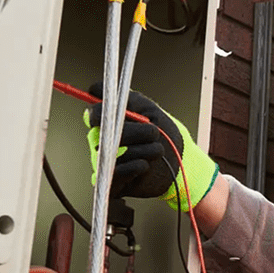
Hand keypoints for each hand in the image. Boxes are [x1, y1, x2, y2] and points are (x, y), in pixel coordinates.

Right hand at [84, 85, 217, 210]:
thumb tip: (95, 89)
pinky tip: (146, 165)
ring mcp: (106, 163)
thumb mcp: (148, 109)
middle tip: (154, 132)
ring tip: (157, 150)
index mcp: (108, 123)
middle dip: (135, 131)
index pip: (93, 115)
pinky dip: (136, 166)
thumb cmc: (163, 133)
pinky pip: (117, 173)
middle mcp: (103, 143)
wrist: (180, 162)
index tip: (111, 114)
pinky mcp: (113, 182)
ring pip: (114, 153)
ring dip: (143, 150)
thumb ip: (125, 98)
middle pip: (106, 134)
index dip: (99, 113)